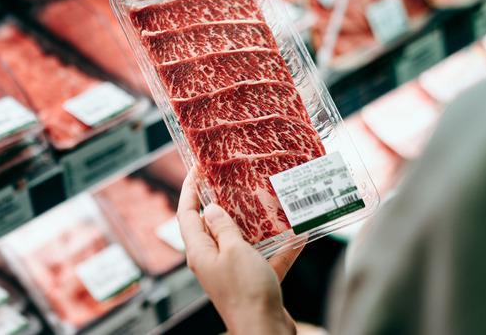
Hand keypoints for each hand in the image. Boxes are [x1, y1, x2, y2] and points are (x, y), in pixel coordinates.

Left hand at [177, 172, 303, 333]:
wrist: (265, 331)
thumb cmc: (246, 292)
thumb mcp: (233, 251)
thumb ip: (224, 228)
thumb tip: (211, 208)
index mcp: (200, 252)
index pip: (187, 214)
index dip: (189, 189)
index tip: (196, 168)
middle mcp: (212, 260)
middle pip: (212, 225)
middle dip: (222, 202)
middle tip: (233, 179)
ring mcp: (233, 272)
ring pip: (241, 241)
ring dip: (254, 224)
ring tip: (267, 200)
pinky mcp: (254, 282)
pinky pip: (266, 258)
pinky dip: (280, 248)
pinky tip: (298, 234)